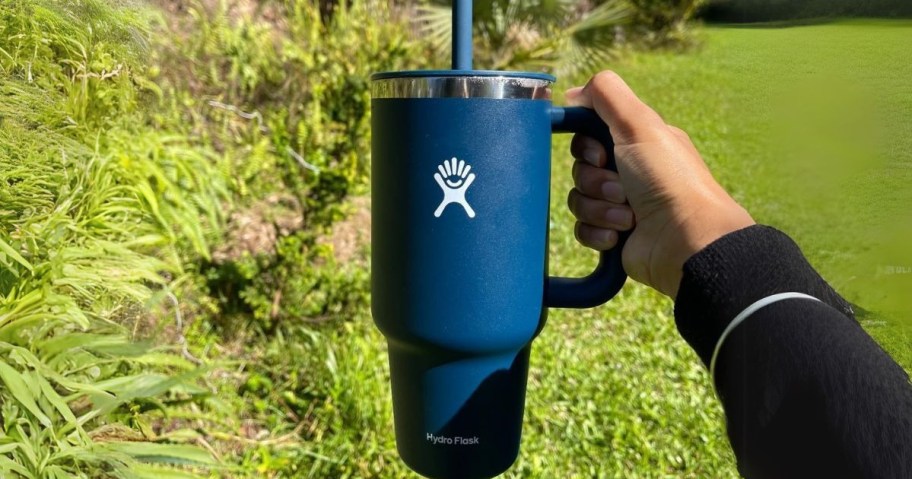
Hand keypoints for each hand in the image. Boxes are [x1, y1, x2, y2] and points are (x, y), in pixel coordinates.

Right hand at [566, 71, 754, 297]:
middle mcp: (629, 172)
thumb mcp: (640, 124)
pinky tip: (620, 234)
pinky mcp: (614, 235)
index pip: (588, 136)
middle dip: (596, 181)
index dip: (586, 146)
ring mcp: (620, 206)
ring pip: (579, 199)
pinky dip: (599, 231)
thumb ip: (605, 95)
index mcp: (637, 143)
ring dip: (600, 208)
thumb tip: (572, 93)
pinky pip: (582, 229)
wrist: (685, 240)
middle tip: (622, 189)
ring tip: (628, 216)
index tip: (600, 153)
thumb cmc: (669, 179)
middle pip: (580, 169)